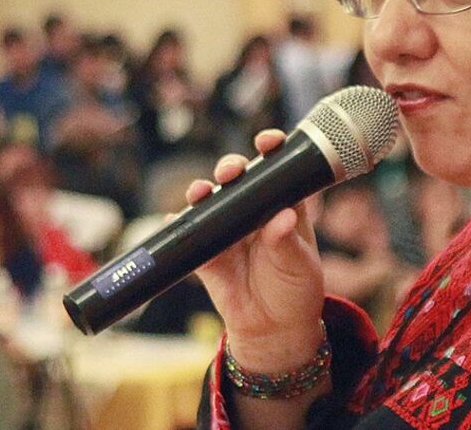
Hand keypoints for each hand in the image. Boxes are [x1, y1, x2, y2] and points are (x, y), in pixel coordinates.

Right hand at [185, 130, 325, 371]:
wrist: (274, 330)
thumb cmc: (295, 290)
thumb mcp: (298, 266)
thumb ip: (287, 243)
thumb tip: (284, 218)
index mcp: (283, 205)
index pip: (278, 169)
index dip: (272, 148)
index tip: (268, 140)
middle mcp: (253, 211)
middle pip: (238, 178)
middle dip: (230, 167)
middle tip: (229, 171)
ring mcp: (227, 230)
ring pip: (209, 200)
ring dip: (201, 191)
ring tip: (200, 193)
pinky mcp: (206, 253)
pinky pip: (187, 234)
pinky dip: (176, 225)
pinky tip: (172, 220)